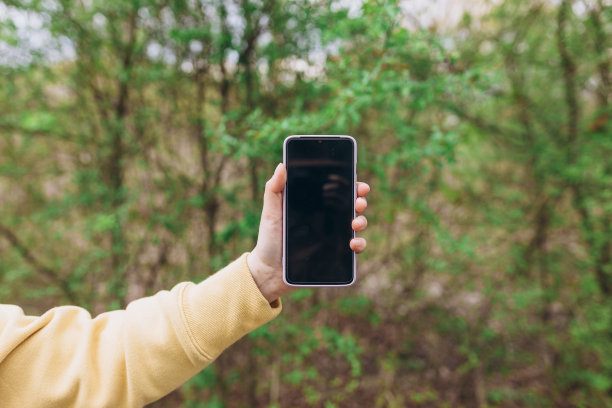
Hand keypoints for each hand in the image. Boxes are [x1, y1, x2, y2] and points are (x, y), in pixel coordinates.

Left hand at [247, 163, 369, 302]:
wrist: (270, 269)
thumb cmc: (269, 238)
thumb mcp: (271, 212)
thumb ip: (275, 189)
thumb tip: (282, 166)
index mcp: (315, 204)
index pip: (338, 190)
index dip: (352, 185)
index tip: (358, 184)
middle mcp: (328, 218)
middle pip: (352, 204)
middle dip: (360, 200)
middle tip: (358, 202)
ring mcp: (334, 236)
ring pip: (357, 224)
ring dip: (362, 220)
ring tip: (354, 223)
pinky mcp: (336, 253)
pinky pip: (355, 247)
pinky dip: (360, 244)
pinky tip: (352, 243)